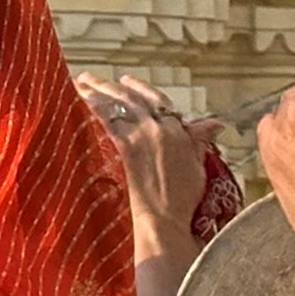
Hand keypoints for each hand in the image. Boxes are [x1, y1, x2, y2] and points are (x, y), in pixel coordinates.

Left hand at [77, 73, 220, 261]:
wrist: (166, 217)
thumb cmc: (184, 197)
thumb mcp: (199, 164)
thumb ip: (200, 140)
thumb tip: (215, 124)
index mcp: (179, 130)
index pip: (156, 100)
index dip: (140, 88)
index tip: (125, 81)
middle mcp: (160, 128)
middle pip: (132, 99)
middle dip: (110, 85)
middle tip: (90, 78)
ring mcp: (142, 136)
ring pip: (118, 105)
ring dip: (96, 91)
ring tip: (80, 82)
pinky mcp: (126, 148)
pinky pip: (108, 121)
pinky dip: (95, 108)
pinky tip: (80, 101)